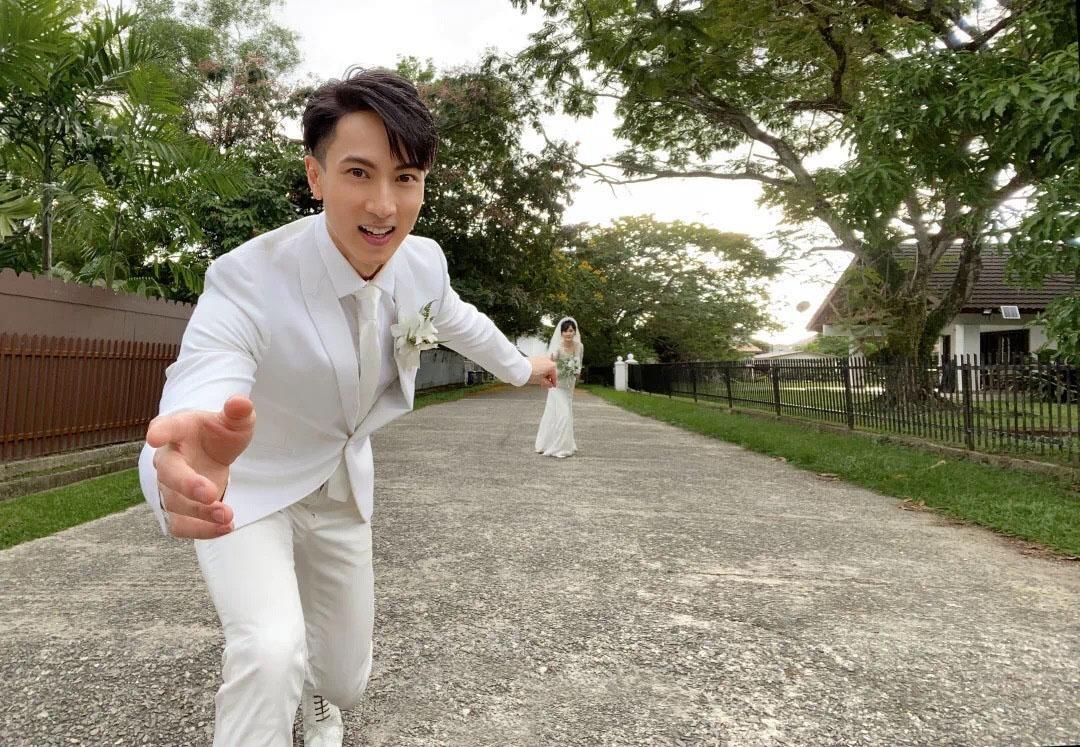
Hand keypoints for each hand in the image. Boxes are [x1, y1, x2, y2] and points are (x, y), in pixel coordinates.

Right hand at [145, 395, 254, 538]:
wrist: (211, 453)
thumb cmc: (219, 434)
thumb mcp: (234, 421)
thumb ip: (238, 412)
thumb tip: (240, 402)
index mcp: (177, 430)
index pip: (165, 427)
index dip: (160, 432)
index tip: (154, 437)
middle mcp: (168, 458)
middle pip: (168, 472)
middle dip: (187, 484)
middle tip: (210, 493)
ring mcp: (169, 486)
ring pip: (174, 503)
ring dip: (200, 513)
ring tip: (227, 516)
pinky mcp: (177, 507)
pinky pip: (180, 525)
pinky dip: (201, 531)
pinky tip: (225, 529)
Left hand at [527, 355, 557, 387]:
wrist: (521, 368)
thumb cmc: (531, 373)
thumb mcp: (541, 381)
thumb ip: (547, 384)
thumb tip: (549, 384)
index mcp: (552, 366)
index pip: (554, 376)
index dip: (553, 382)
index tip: (552, 385)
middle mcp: (548, 360)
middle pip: (551, 371)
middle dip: (548, 377)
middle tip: (546, 383)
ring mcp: (542, 358)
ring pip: (546, 367)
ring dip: (544, 373)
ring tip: (540, 379)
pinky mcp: (536, 357)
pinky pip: (541, 364)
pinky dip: (540, 369)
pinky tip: (536, 374)